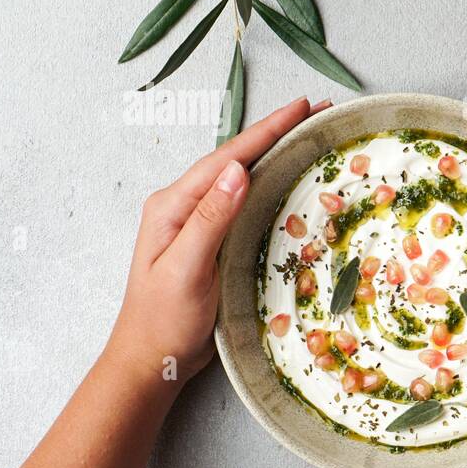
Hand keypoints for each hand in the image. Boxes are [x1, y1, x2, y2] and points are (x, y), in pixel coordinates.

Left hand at [107, 97, 328, 384]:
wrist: (149, 360)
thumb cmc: (163, 321)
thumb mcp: (186, 269)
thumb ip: (209, 219)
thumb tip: (237, 171)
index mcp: (173, 205)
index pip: (227, 158)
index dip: (266, 131)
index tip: (301, 107)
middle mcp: (183, 206)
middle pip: (235, 159)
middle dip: (275, 133)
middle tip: (317, 112)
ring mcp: (197, 223)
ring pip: (240, 177)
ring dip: (274, 154)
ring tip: (308, 136)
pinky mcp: (210, 241)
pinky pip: (243, 202)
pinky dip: (268, 183)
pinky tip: (286, 180)